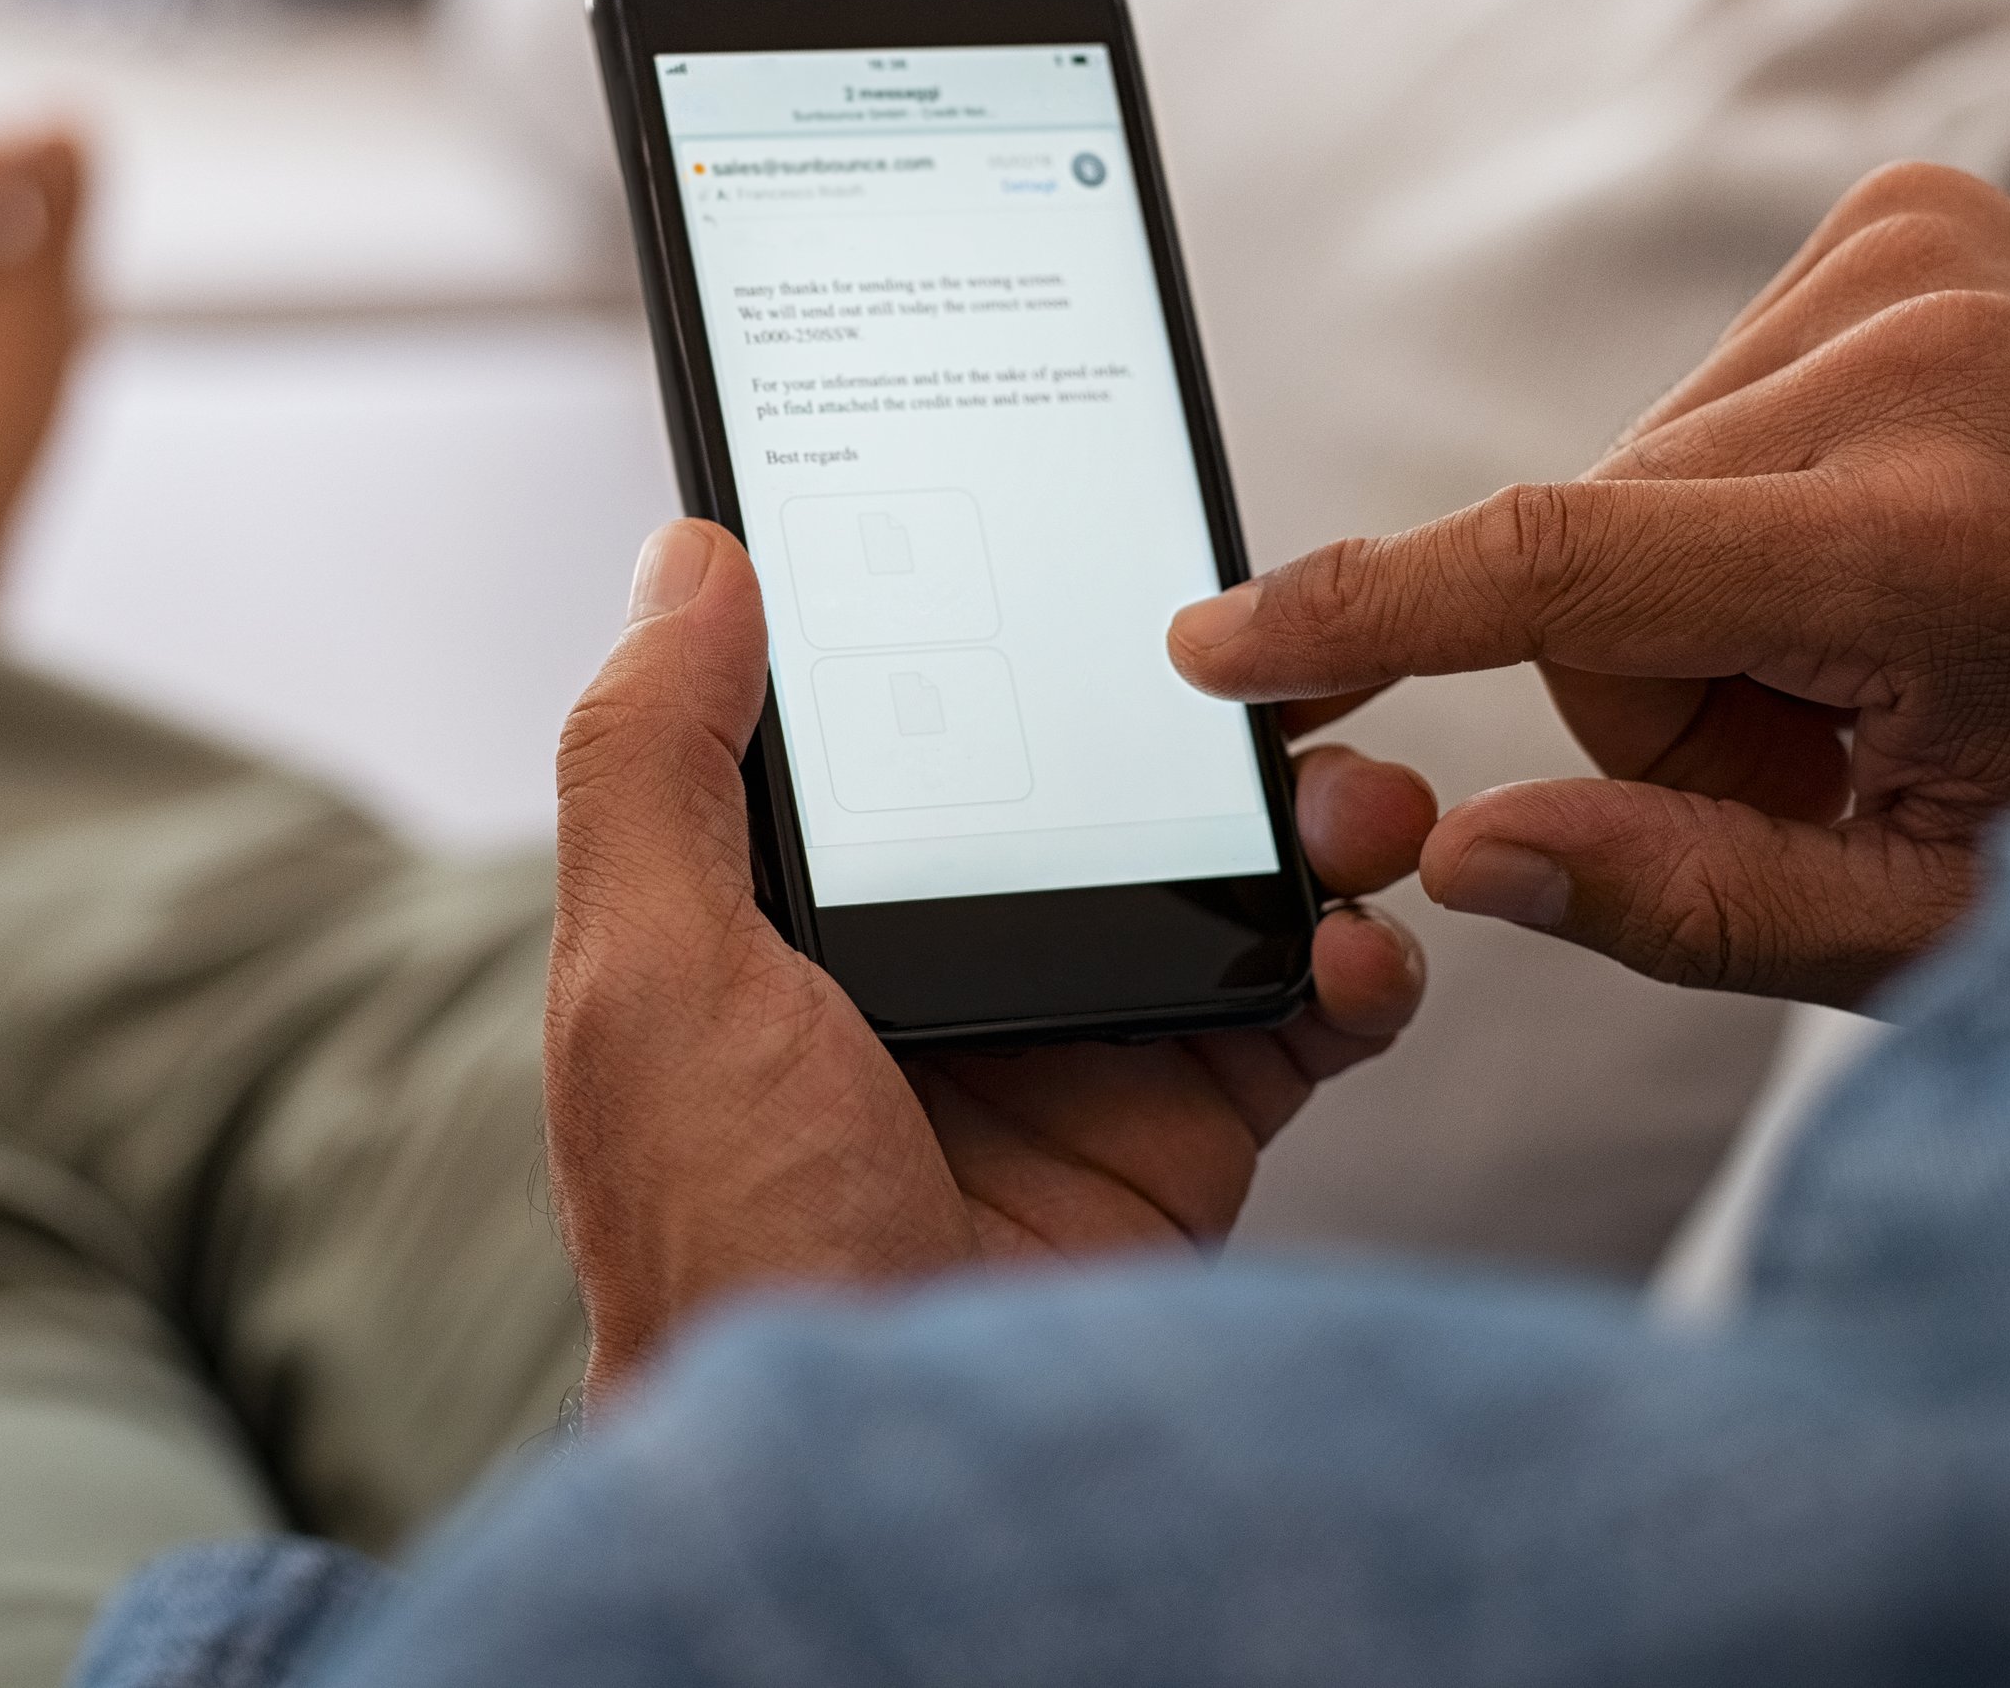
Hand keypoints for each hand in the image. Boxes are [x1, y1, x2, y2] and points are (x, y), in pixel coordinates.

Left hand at [546, 520, 1427, 1408]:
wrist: (878, 1482)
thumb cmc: (723, 1237)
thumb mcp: (649, 973)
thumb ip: (656, 759)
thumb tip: (691, 553)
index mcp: (813, 905)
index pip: (926, 712)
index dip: (1009, 617)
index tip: (1097, 525)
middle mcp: (955, 956)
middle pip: (1109, 774)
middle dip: (1212, 708)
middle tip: (1287, 660)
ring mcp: (1082, 1040)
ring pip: (1228, 871)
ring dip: (1314, 815)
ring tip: (1352, 799)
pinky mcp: (1185, 1130)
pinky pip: (1307, 1014)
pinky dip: (1360, 967)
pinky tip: (1355, 954)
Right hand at [1171, 164, 2009, 1006]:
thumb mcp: (1946, 925)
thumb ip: (1687, 899)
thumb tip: (1462, 859)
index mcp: (1932, 542)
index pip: (1557, 565)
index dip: (1360, 612)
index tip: (1213, 643)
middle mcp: (1923, 353)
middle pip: (1592, 546)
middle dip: (1665, 678)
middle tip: (1850, 739)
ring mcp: (1932, 251)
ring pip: (1642, 467)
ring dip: (1720, 579)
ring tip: (1906, 637)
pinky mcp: (1925, 208)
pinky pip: (1715, 380)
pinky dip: (1768, 482)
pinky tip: (1910, 530)